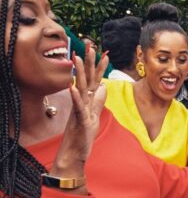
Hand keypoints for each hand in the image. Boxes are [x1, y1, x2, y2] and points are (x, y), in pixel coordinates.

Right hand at [50, 45, 108, 178]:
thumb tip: (103, 87)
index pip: (94, 80)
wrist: (74, 153)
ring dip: (79, 73)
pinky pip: (78, 107)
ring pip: (80, 89)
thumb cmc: (83, 135)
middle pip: (86, 79)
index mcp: (87, 101)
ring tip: (77, 58)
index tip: (104, 52)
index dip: (99, 67)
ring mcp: (79, 110)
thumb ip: (98, 101)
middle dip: (89, 62)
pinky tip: (73, 87)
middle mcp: (82, 102)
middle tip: (89, 44)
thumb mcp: (94, 116)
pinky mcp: (79, 120)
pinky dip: (76, 97)